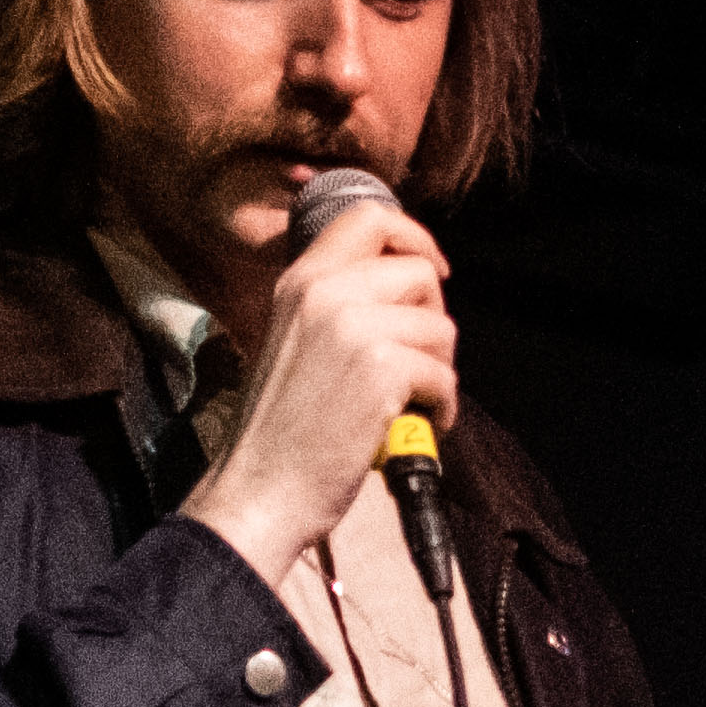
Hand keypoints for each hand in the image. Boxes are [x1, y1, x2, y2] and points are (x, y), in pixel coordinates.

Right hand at [184, 187, 457, 577]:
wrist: (261, 489)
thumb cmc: (282, 430)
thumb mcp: (295, 341)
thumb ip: (337, 306)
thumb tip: (407, 291)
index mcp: (300, 281)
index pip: (369, 217)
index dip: (414, 238)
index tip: (432, 273)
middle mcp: (324, 292)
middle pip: (421, 272)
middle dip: (432, 321)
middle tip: (414, 363)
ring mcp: (353, 326)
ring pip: (441, 327)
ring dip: (437, 372)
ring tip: (407, 403)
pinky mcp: (382, 368)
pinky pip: (444, 375)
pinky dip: (440, 408)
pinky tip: (410, 427)